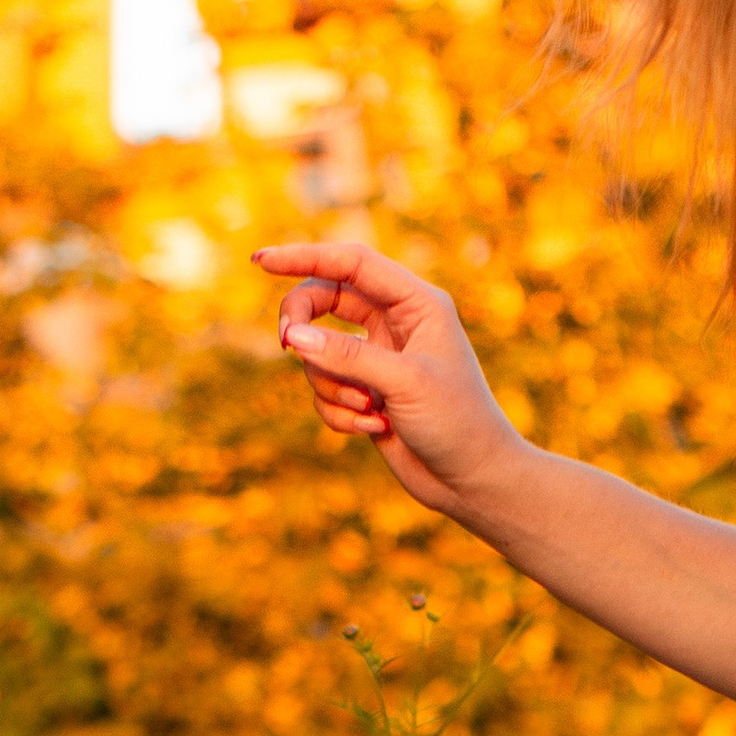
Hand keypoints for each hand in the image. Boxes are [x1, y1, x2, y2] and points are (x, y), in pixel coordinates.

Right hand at [253, 240, 525, 522]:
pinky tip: (376, 428)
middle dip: (303, 325)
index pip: (351, 263)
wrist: (473, 479)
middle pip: (324, 300)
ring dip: (331, 386)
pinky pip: (325, 391)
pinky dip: (339, 412)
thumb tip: (293, 336)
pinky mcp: (365, 391)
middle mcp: (394, 322)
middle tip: (287, 346)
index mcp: (415, 302)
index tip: (262, 261)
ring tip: (371, 411)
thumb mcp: (403, 383)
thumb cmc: (456, 422)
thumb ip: (347, 357)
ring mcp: (377, 357)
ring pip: (319, 353)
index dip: (305, 256)